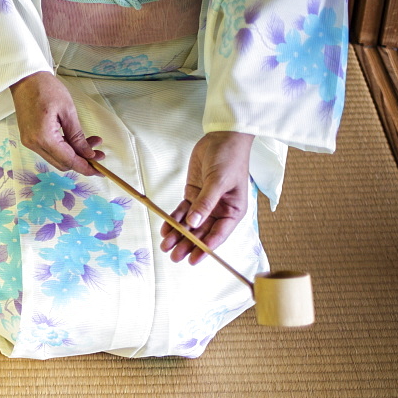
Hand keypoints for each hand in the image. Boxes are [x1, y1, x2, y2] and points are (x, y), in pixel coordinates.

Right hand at [9, 71, 103, 175]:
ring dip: (74, 154)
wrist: (25, 79)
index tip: (100, 170)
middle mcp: (34, 144)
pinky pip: (49, 150)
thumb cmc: (46, 89)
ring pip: (56, 158)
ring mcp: (30, 142)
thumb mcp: (68, 111)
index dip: (85, 167)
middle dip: (82, 161)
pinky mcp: (29, 138)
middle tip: (99, 152)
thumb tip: (88, 154)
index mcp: (44, 137)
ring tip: (91, 142)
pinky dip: (64, 149)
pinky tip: (75, 140)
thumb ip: (77, 136)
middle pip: (62, 163)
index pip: (68, 160)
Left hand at [160, 131, 253, 264]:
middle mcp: (220, 210)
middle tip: (174, 257)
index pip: (218, 234)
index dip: (205, 248)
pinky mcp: (193, 195)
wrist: (222, 137)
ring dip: (178, 235)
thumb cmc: (229, 158)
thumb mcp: (218, 181)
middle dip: (188, 244)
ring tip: (165, 246)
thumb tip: (194, 224)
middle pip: (202, 233)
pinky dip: (173, 220)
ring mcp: (205, 203)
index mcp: (233, 210)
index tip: (193, 260)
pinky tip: (165, 229)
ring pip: (190, 224)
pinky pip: (182, 212)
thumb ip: (205, 203)